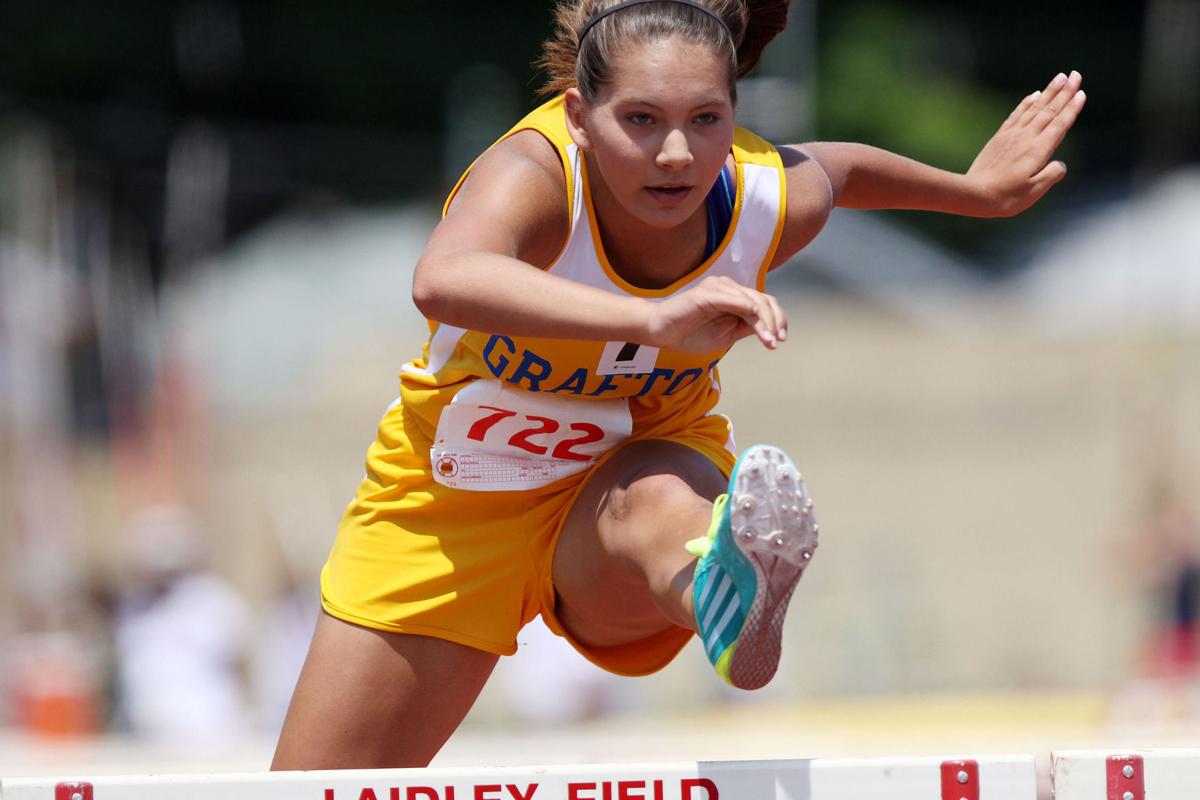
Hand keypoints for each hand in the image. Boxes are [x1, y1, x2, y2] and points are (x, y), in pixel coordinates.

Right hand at [645, 276, 786, 353]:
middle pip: (762, 300)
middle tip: (776, 341)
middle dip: (773, 322)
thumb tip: (770, 328)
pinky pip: (730, 298)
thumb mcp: (726, 335)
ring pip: (750, 301)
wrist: (661, 332)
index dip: (778, 320)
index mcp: (736, 297)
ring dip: (762, 322)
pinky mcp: (706, 293)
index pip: (765, 303)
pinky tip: (753, 317)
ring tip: (767, 340)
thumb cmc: (690, 334)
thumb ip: (745, 327)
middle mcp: (729, 288)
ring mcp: (718, 288)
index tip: (780, 340)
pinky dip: (744, 306)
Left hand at [966, 71, 1086, 216]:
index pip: (1060, 124)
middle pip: (1050, 110)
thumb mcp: (1035, 191)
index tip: (1081, 93)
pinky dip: (1027, 103)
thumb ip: (1052, 175)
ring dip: (1048, 92)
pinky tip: (1034, 95)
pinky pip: (1017, 114)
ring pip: (1034, 108)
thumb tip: (1060, 164)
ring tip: (1060, 77)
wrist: (974, 194)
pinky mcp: (1000, 137)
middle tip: (1076, 74)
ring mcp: (1012, 135)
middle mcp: (1027, 137)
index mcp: (1039, 149)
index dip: (1072, 108)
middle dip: (1064, 91)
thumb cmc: (1006, 196)